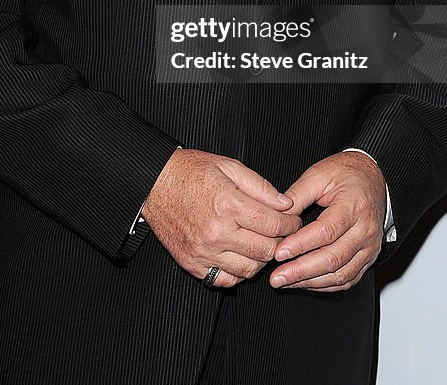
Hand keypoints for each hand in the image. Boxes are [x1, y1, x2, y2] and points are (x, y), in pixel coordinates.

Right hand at [142, 149, 300, 287]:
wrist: (154, 183)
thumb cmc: (190, 171)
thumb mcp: (228, 166)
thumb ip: (260, 187)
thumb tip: (285, 204)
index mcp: (228, 204)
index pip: (273, 225)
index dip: (290, 224)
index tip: (292, 220)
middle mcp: (216, 232)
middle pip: (265, 250)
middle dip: (281, 242)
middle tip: (283, 233)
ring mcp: (204, 252)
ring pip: (249, 270)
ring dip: (261, 259)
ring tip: (262, 243)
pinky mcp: (193, 264)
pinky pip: (226, 280)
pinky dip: (238, 272)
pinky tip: (240, 255)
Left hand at [269, 151, 385, 292]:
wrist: (373, 178)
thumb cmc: (345, 174)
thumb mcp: (319, 174)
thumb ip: (298, 194)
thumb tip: (277, 217)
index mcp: (354, 205)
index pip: (326, 231)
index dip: (301, 244)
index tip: (278, 252)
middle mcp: (366, 230)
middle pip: (334, 258)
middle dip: (301, 271)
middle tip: (277, 277)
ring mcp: (370, 247)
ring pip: (341, 274)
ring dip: (310, 282)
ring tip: (286, 281)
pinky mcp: (368, 258)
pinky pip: (347, 279)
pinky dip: (324, 285)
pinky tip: (304, 282)